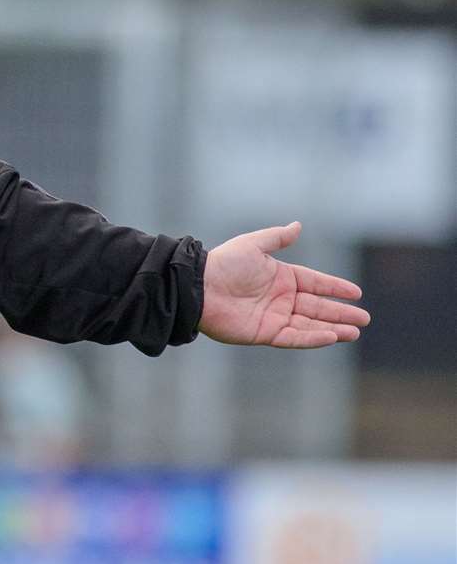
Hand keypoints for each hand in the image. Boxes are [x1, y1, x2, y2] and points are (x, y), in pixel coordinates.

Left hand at [198, 222, 369, 346]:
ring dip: (333, 328)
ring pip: (310, 324)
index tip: (356, 293)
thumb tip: (298, 226)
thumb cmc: (224, 264)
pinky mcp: (265, 333)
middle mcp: (280, 298)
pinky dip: (313, 338)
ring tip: (355, 331)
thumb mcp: (253, 245)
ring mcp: (274, 317)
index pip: (315, 283)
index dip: (335, 288)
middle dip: (341, 312)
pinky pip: (294, 337)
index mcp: (280, 277)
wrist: (199, 287)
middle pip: (317, 306)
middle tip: (364, 319)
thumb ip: (277, 238)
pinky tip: (332, 336)